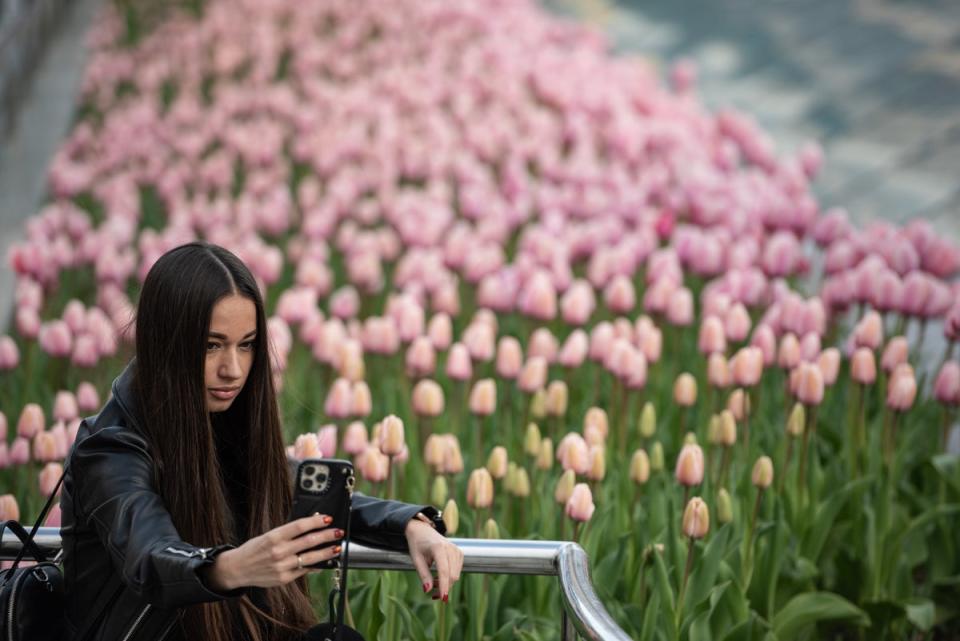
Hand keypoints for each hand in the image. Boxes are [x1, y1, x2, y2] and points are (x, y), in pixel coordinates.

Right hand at [200, 513, 343, 591]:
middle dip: (327, 536)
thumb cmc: (254, 549)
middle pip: (309, 541)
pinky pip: (304, 570)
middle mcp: (278, 551)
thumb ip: (288, 533)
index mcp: (274, 536)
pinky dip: (315, 566)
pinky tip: (324, 562)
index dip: (316, 522)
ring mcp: (282, 566)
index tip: (328, 518)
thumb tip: (310, 527)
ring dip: (326, 552)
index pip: (300, 526)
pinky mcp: (284, 579)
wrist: (238, 569)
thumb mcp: (268, 535)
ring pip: (310, 558)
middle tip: (338, 532)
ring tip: (337, 548)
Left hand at [405, 516, 462, 601]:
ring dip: (445, 583)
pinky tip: (439, 576)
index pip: (444, 571)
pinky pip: (457, 571)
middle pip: (452, 575)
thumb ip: (423, 575)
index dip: (443, 586)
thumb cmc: (417, 544)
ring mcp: (456, 550)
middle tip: (432, 594)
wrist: (422, 530)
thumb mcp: (416, 560)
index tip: (443, 599)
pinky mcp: (459, 553)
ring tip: (432, 582)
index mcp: (438, 548)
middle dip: (444, 587)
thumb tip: (428, 590)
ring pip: (455, 575)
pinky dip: (449, 577)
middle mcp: (450, 548)